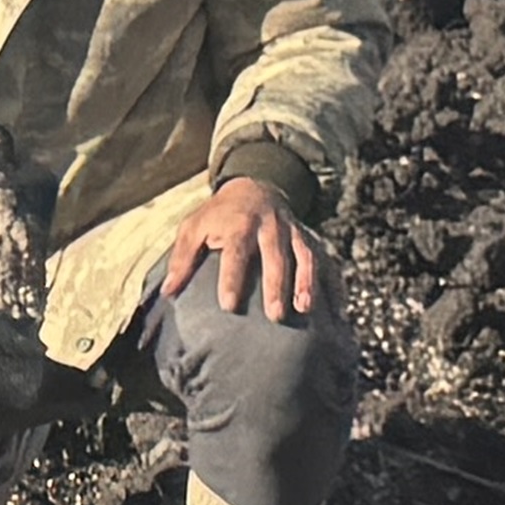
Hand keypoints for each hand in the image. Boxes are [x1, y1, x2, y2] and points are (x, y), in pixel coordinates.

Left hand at [163, 173, 327, 319]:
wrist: (255, 188)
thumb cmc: (218, 215)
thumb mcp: (193, 227)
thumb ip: (182, 258)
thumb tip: (168, 292)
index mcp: (238, 224)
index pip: (236, 252)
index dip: (232, 278)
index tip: (228, 305)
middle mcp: (270, 226)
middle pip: (275, 256)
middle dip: (275, 285)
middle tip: (273, 316)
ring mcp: (293, 231)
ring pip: (304, 256)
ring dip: (305, 282)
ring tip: (304, 308)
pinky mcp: (309, 238)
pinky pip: (324, 259)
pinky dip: (331, 280)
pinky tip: (335, 305)